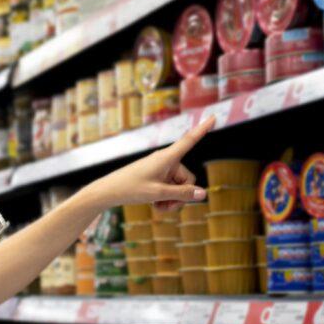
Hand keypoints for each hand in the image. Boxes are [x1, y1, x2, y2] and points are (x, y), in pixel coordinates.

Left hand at [93, 115, 214, 211]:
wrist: (108, 191)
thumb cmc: (130, 189)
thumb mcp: (158, 194)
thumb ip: (181, 194)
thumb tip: (203, 194)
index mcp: (167, 157)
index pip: (189, 140)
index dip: (203, 129)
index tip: (214, 116)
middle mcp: (166, 160)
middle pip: (187, 179)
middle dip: (181, 195)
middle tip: (167, 207)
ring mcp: (161, 168)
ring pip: (179, 187)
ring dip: (172, 199)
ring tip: (158, 207)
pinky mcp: (156, 176)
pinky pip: (169, 188)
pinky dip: (165, 198)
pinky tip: (155, 205)